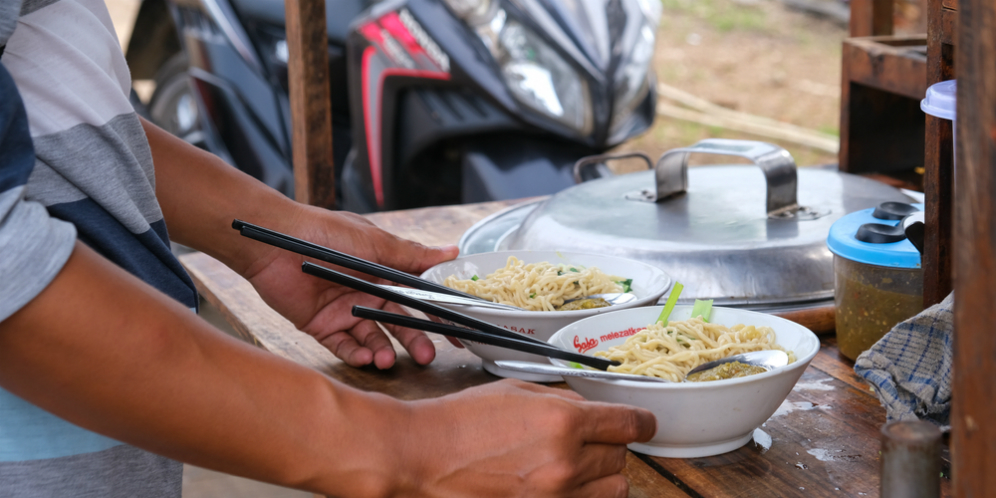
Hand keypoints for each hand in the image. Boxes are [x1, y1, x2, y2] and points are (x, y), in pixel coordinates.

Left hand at [235, 204, 458, 368]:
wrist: (275, 242)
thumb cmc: (325, 233)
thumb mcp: (374, 242)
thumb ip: (411, 254)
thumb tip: (451, 252)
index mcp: (383, 271)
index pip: (417, 297)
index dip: (437, 314)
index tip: (457, 331)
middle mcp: (367, 292)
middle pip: (398, 322)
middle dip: (414, 340)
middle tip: (428, 355)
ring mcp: (345, 310)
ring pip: (373, 338)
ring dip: (384, 351)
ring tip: (389, 359)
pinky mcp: (322, 326)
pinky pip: (343, 346)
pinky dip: (356, 354)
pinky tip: (367, 359)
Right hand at [396, 379, 656, 497]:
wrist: (422, 457)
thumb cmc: (462, 420)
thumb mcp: (517, 391)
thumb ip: (563, 401)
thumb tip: (593, 411)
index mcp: (563, 421)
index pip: (631, 424)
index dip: (642, 422)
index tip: (642, 424)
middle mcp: (566, 463)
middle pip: (621, 459)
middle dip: (607, 447)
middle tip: (582, 441)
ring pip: (613, 490)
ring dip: (600, 478)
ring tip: (571, 467)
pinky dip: (579, 497)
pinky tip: (559, 486)